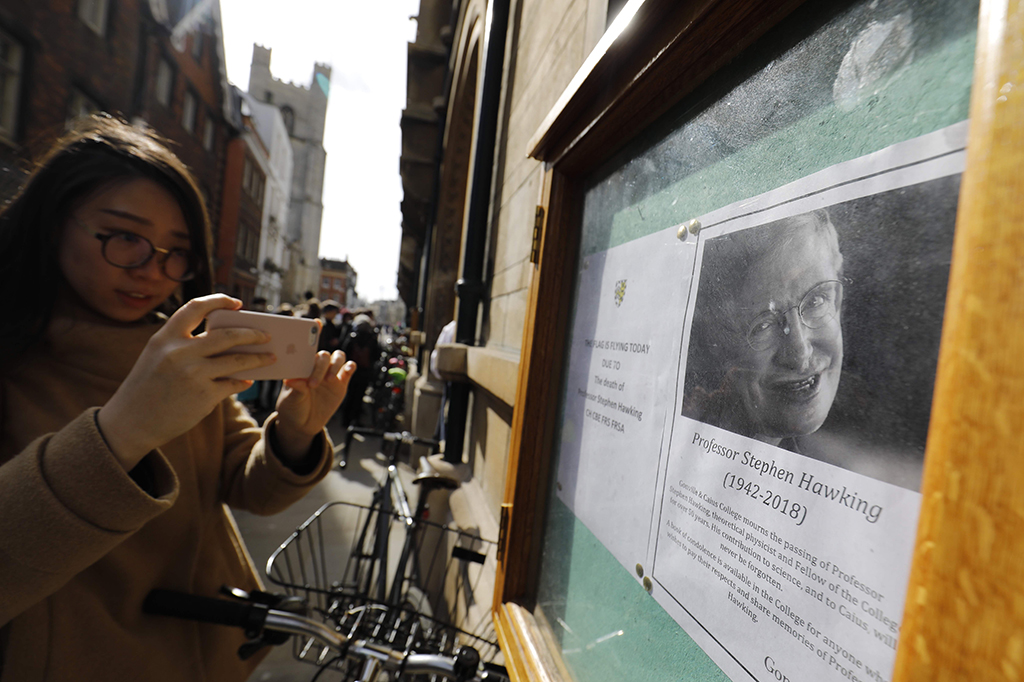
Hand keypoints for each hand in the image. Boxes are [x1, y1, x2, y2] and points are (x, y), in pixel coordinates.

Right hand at [98, 295, 276, 469]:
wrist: (130, 423)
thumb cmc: (148, 387)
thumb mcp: (157, 356)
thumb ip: (184, 344)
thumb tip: (228, 339)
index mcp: (165, 337)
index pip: (196, 307)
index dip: (219, 301)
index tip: (237, 303)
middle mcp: (179, 352)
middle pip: (227, 335)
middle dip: (252, 334)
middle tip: (266, 335)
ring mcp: (192, 374)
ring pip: (237, 361)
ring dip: (258, 358)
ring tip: (270, 357)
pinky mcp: (203, 396)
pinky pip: (232, 384)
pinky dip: (242, 381)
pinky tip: (247, 380)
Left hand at [273, 351, 355, 461]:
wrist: (303, 423)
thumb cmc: (293, 407)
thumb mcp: (291, 399)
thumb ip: (295, 388)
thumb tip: (290, 380)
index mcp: (302, 367)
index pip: (307, 355)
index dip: (308, 360)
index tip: (304, 375)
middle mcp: (317, 368)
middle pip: (324, 356)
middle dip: (320, 368)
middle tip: (313, 385)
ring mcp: (330, 375)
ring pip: (338, 357)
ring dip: (336, 364)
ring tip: (330, 379)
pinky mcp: (341, 384)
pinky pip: (348, 370)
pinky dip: (350, 366)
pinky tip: (348, 370)